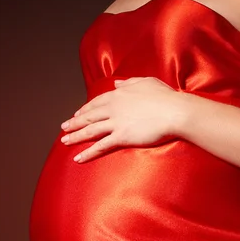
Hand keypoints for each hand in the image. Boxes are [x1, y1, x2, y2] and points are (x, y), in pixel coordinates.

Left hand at [60, 77, 187, 162]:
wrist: (176, 111)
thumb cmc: (165, 97)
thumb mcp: (146, 82)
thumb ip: (129, 82)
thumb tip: (117, 82)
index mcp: (119, 94)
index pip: (96, 102)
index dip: (85, 109)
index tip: (76, 114)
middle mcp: (114, 107)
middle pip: (89, 116)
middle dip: (74, 122)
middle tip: (63, 128)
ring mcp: (116, 122)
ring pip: (90, 130)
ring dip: (75, 136)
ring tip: (64, 141)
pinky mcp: (122, 136)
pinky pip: (101, 146)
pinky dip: (88, 153)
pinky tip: (78, 158)